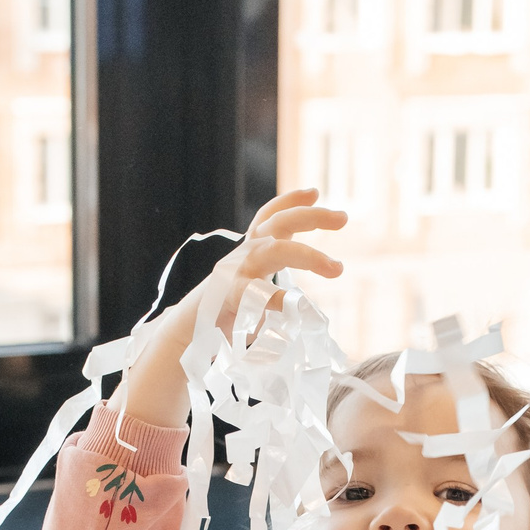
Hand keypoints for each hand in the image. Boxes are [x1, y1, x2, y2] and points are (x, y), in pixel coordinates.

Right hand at [113, 189, 346, 426]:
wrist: (185, 339)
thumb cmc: (222, 319)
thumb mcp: (250, 294)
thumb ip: (272, 291)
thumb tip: (300, 305)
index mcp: (248, 253)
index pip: (269, 217)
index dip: (290, 201)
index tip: (315, 191)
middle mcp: (242, 257)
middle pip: (277, 224)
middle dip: (311, 217)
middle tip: (344, 218)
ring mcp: (235, 275)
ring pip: (274, 251)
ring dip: (308, 255)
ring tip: (337, 268)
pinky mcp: (229, 298)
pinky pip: (257, 294)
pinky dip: (278, 299)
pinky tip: (296, 305)